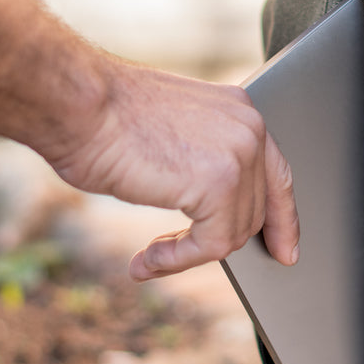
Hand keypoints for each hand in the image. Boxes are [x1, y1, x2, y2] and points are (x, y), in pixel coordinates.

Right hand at [46, 61, 299, 280]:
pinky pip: (213, 245)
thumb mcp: (175, 135)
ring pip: (233, 232)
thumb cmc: (106, 117)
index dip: (284, 218)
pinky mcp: (220, 184)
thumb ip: (206, 162)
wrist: (78, 102)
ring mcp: (240, 155)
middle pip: (255, 210)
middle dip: (219, 240)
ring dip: (189, 252)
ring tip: (151, 255)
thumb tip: (214, 209)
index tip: (285, 250)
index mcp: (241, 112)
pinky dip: (179, 260)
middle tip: (174, 256)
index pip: (278, 174)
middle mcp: (250, 129)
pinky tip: (147, 258)